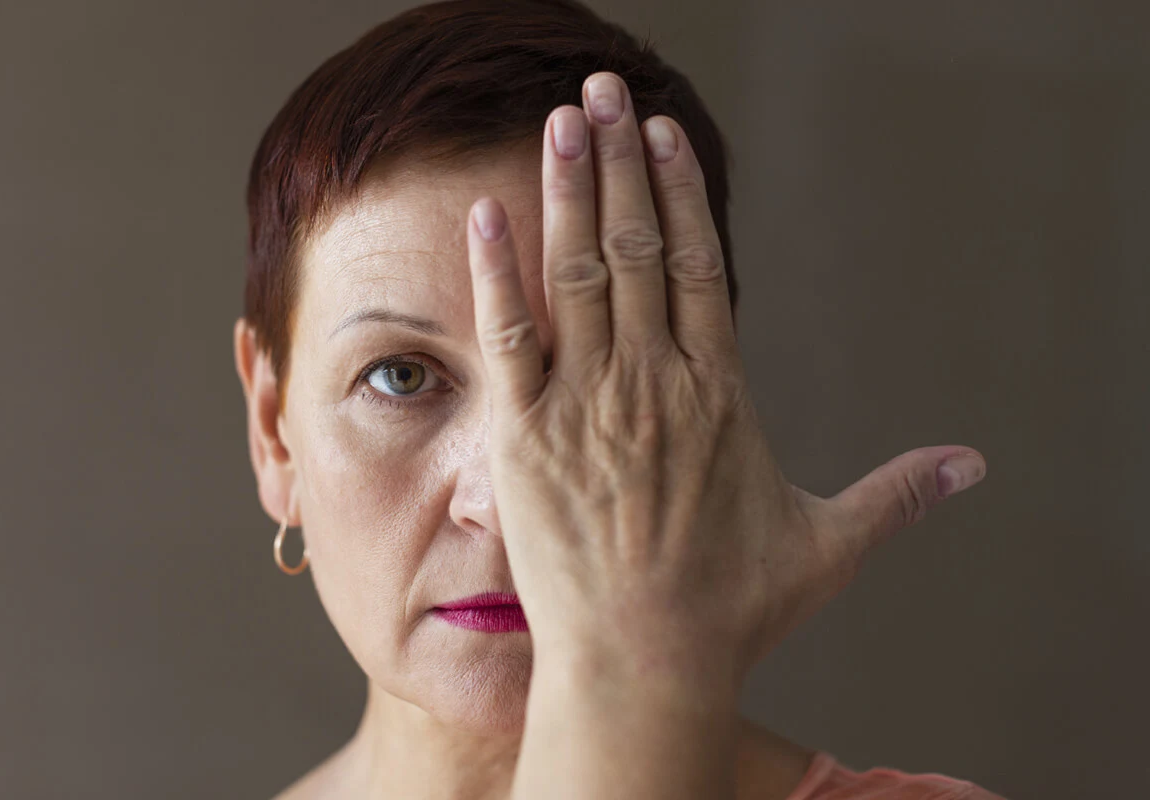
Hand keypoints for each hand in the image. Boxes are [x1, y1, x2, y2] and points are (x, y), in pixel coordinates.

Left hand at [465, 71, 986, 687]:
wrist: (645, 663)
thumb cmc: (733, 608)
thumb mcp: (829, 543)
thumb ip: (897, 493)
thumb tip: (974, 468)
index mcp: (717, 392)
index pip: (697, 264)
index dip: (680, 190)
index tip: (665, 132)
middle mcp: (652, 381)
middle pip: (636, 246)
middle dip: (621, 161)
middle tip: (603, 92)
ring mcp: (585, 404)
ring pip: (576, 274)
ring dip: (569, 191)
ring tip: (561, 120)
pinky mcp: (526, 438)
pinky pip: (510, 338)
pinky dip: (497, 273)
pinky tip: (488, 212)